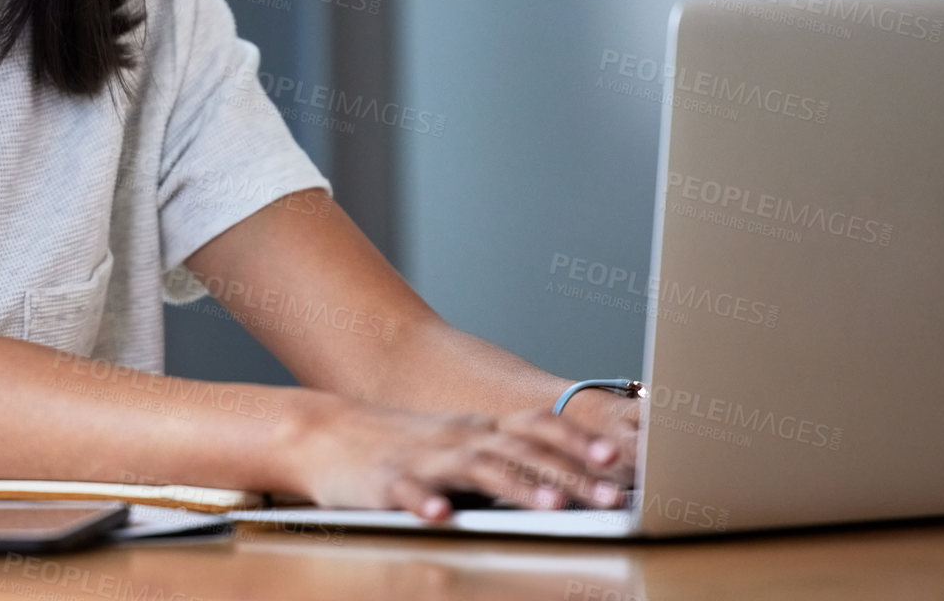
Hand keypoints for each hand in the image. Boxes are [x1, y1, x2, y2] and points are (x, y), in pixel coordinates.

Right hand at [280, 394, 634, 520]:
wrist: (324, 434)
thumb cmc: (401, 446)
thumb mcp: (458, 445)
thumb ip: (505, 457)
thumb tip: (572, 479)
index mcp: (478, 429)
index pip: (537, 426)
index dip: (579, 440)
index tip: (619, 458)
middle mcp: (457, 438)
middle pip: (520, 450)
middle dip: (568, 472)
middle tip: (609, 495)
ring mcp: (421, 458)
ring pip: (474, 468)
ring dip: (516, 485)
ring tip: (551, 506)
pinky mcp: (384, 482)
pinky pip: (407, 493)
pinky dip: (425, 503)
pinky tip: (441, 518)